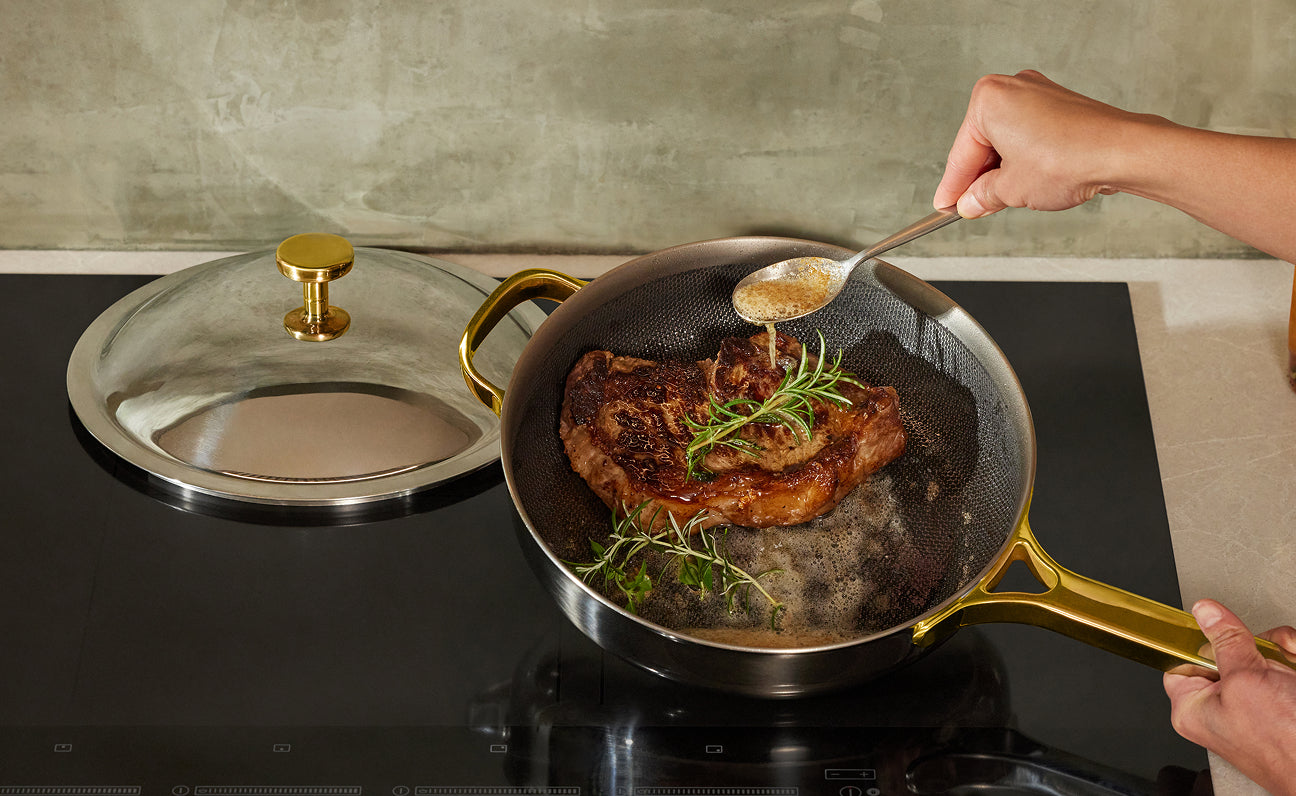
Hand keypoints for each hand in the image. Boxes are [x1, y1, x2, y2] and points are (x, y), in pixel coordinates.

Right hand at [932, 70, 1161, 217]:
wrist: (1120, 152)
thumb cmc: (1068, 159)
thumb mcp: (1010, 189)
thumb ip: (982, 196)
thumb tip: (971, 202)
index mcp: (988, 100)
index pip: (961, 154)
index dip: (952, 187)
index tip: (946, 205)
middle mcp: (1012, 88)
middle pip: (982, 144)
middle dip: (979, 178)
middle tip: (973, 207)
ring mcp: (1039, 94)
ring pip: (1006, 140)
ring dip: (1002, 170)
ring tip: (1002, 200)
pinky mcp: (1061, 105)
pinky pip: (1029, 134)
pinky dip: (1023, 158)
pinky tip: (1024, 182)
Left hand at [1163, 599, 1295, 795]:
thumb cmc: (1286, 745)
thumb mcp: (1246, 681)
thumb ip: (1225, 642)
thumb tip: (1206, 612)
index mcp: (1194, 708)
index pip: (1181, 659)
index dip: (1200, 641)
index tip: (1218, 625)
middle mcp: (1220, 707)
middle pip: (1226, 651)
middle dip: (1256, 645)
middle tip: (1269, 657)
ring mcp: (1253, 704)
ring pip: (1260, 655)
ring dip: (1281, 653)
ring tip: (1291, 665)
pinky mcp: (1280, 702)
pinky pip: (1282, 667)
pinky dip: (1293, 662)